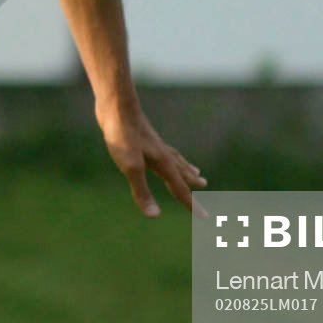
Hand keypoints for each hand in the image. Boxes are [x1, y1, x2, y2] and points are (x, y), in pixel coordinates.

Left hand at [97, 103, 207, 218]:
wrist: (116, 104)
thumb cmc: (123, 135)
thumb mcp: (131, 167)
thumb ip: (142, 192)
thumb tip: (155, 216)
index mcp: (163, 163)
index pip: (180, 189)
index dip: (192, 205)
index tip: (206, 218)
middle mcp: (163, 154)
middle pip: (182, 172)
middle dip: (192, 183)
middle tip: (205, 187)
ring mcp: (154, 144)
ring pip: (176, 160)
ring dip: (186, 169)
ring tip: (195, 172)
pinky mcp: (144, 137)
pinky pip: (164, 151)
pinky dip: (171, 157)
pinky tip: (161, 152)